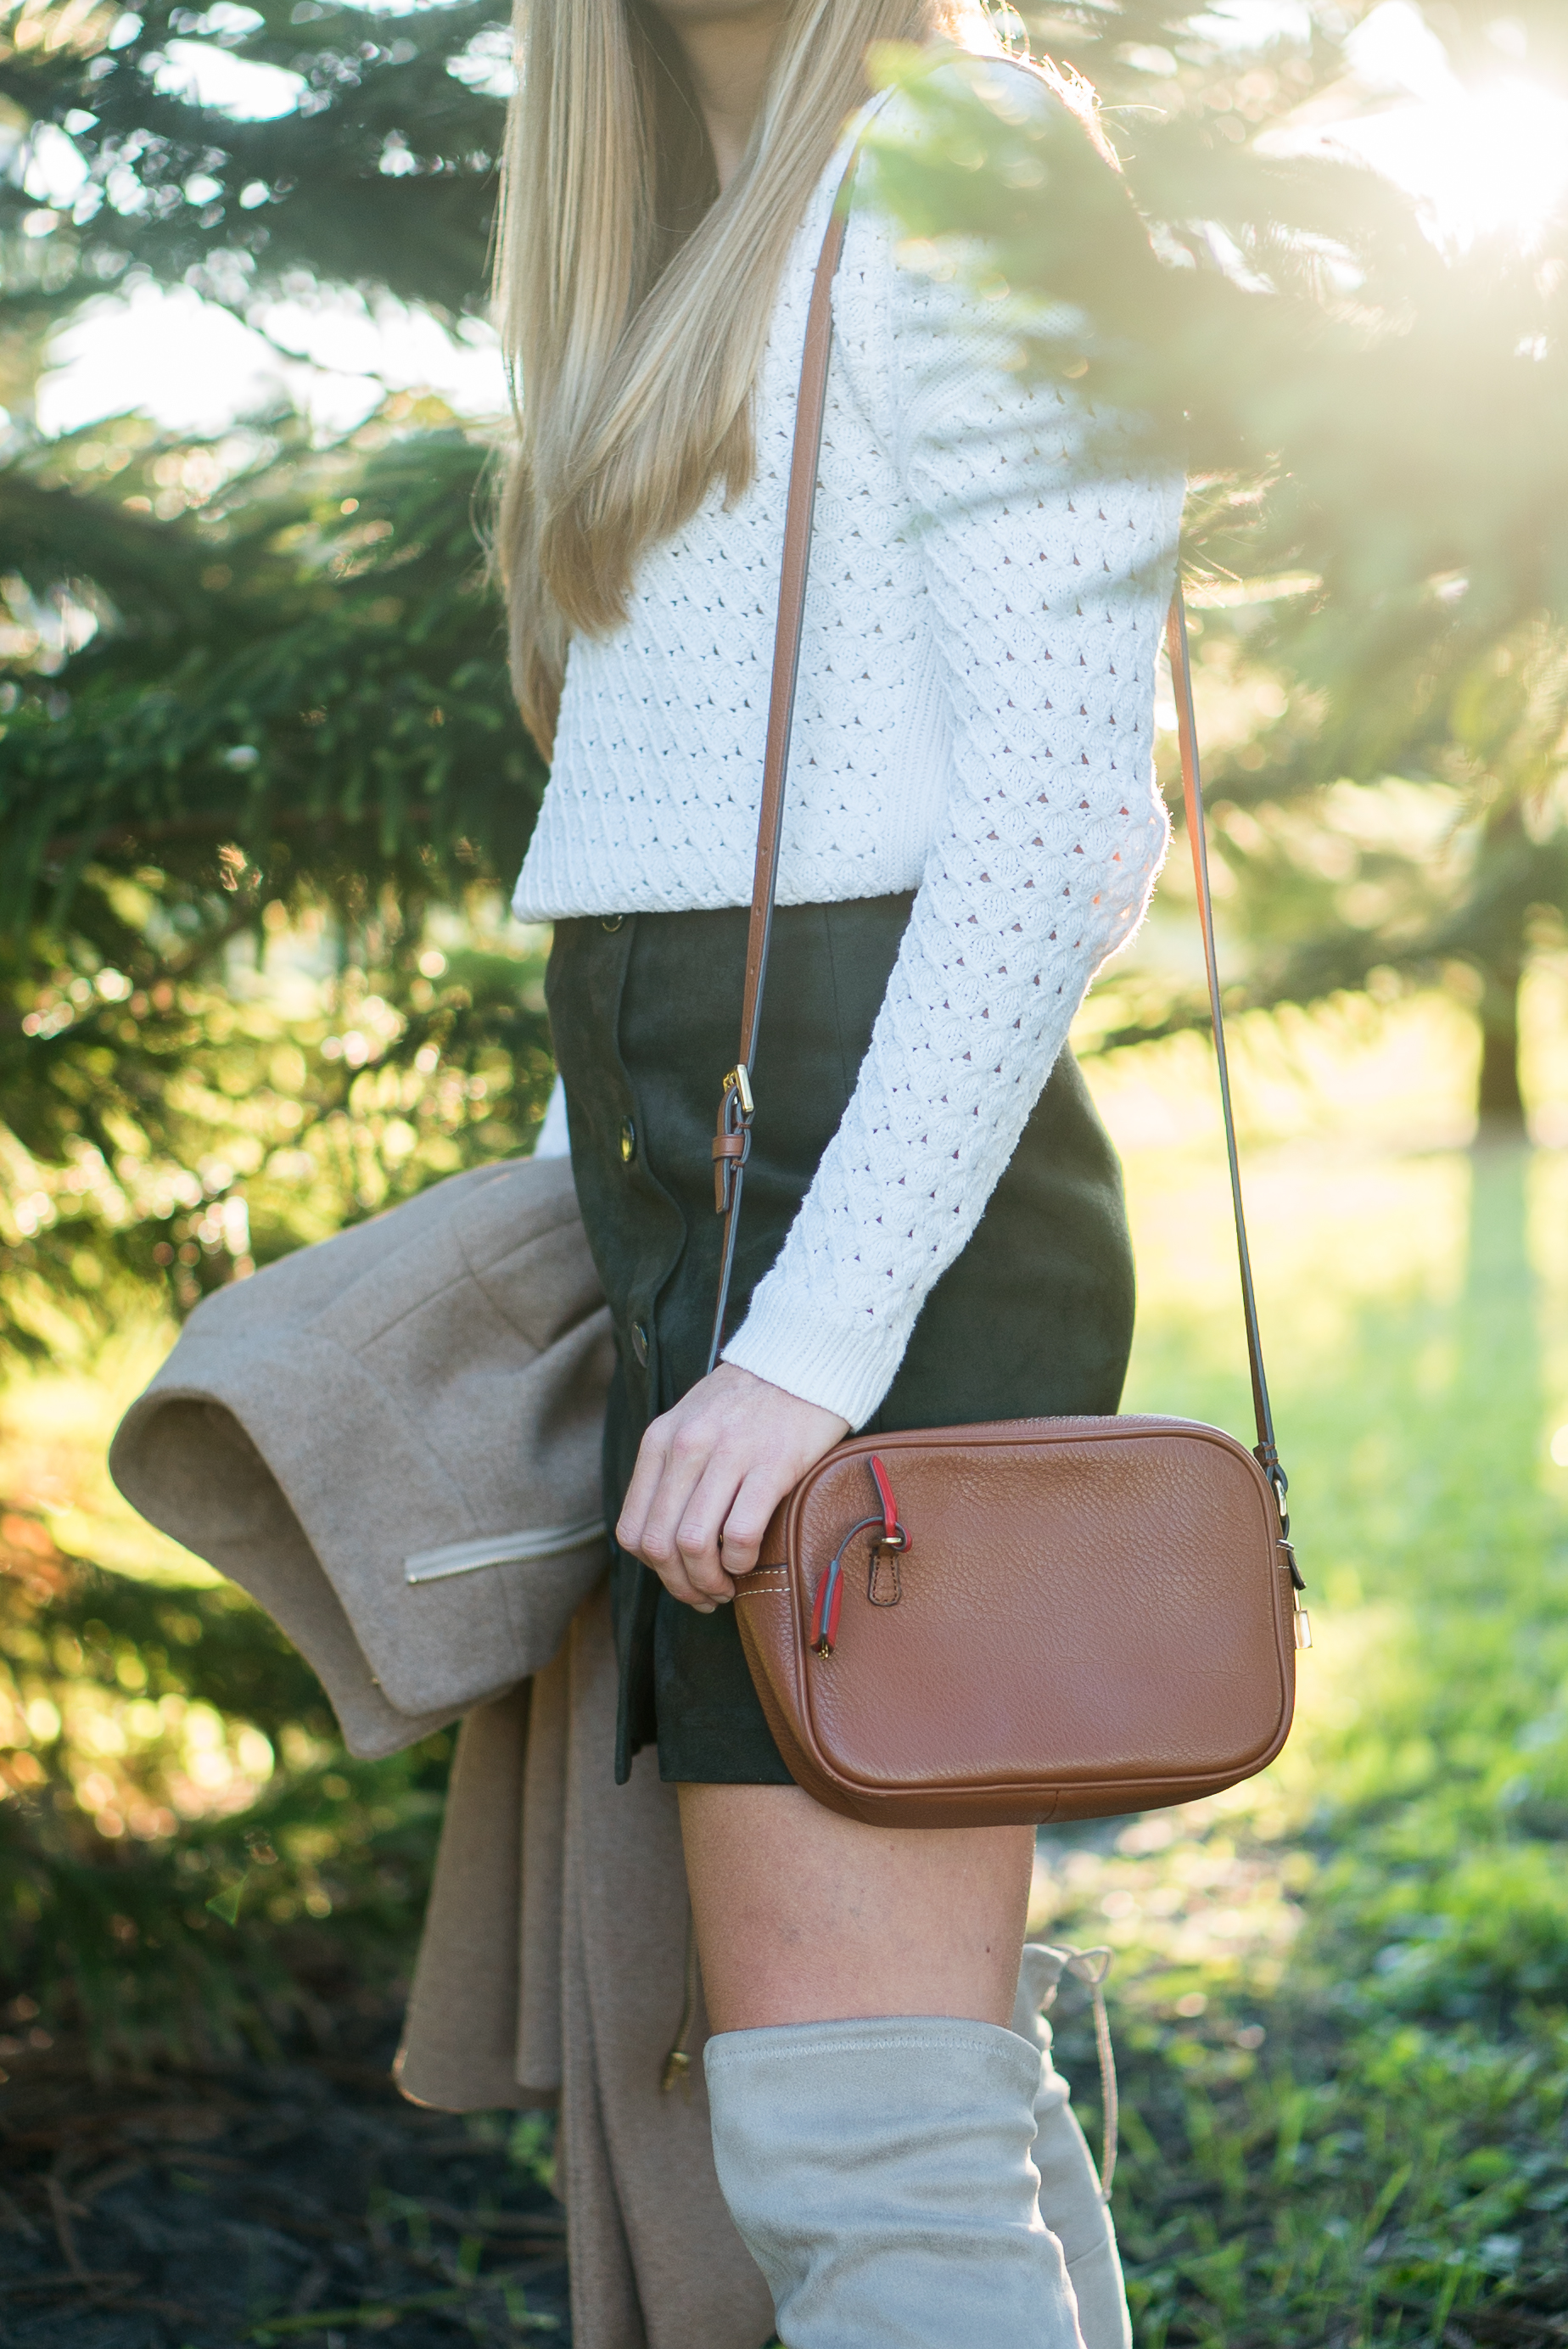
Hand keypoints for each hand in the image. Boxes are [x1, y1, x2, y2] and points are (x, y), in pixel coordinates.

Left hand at [616, 1362, 849, 1611]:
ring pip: (693, 1546)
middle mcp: (685, 1448)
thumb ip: (672, 1470)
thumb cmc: (750, 1399)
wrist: (803, 1359)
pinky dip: (740, 1561)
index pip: (632, 1529)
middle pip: (660, 1545)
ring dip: (708, 1582)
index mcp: (660, 1441)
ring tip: (727, 1585)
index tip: (679, 1579)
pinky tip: (749, 1560)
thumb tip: (667, 1538)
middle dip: (680, 1585)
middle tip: (706, 1595)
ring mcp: (728, 1455)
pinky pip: (739, 1534)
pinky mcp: (772, 1464)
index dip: (653, 1571)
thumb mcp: (691, 1423)